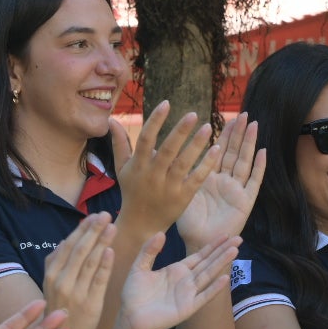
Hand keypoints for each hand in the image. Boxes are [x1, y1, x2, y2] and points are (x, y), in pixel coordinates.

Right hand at [42, 213, 115, 328]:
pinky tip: (111, 251)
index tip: (94, 215)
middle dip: (93, 230)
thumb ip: (59, 261)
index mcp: (52, 273)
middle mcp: (61, 280)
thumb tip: (68, 238)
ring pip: (89, 262)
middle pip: (79, 250)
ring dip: (101, 242)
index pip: (68, 245)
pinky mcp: (90, 303)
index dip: (82, 229)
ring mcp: (75, 292)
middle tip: (106, 214)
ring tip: (112, 227)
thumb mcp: (53, 283)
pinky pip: (98, 280)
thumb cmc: (60, 307)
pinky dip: (104, 265)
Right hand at [112, 101, 221, 232]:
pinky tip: (216, 150)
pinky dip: (206, 165)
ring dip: (196, 145)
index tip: (166, 103)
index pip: (146, 139)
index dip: (156, 120)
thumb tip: (111, 120)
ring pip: (183, 163)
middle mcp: (153, 175)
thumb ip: (119, 143)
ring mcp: (168, 188)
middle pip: (167, 150)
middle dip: (180, 131)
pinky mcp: (183, 198)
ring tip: (207, 127)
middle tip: (193, 114)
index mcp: (138, 166)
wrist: (140, 225)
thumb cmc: (132, 193)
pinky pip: (196, 179)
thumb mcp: (122, 169)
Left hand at [118, 232, 241, 328]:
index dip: (212, 245)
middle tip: (239, 239)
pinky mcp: (188, 307)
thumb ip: (149, 251)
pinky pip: (204, 296)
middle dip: (222, 251)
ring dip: (221, 263)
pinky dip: (214, 288)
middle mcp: (186, 281)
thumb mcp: (139, 267)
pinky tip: (225, 278)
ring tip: (235, 251)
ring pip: (208, 275)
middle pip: (208, 263)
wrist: (130, 317)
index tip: (225, 234)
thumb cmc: (134, 294)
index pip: (199, 255)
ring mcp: (189, 294)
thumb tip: (161, 233)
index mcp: (177, 270)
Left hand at [176, 112, 265, 248]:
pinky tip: (263, 153)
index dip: (224, 135)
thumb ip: (177, 172)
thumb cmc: (188, 223)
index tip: (227, 117)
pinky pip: (253, 182)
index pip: (219, 151)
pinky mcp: (245, 202)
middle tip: (244, 114)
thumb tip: (159, 151)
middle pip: (235, 152)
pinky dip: (259, 168)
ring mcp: (236, 190)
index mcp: (210, 178)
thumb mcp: (181, 192)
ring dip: (250, 144)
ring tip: (254, 125)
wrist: (198, 243)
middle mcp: (225, 182)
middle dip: (239, 134)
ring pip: (245, 162)